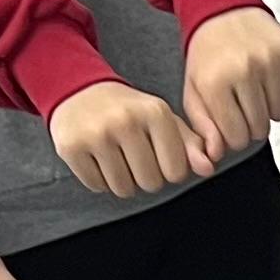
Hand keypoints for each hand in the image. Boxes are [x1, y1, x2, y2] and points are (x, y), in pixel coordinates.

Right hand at [47, 78, 201, 197]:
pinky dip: (99, 179)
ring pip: (123, 189)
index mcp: (155, 111)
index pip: (175, 172)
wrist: (79, 91)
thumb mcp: (163, 120)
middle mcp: (126, 120)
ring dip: (122, 180)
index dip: (168, 170)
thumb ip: (191, 145)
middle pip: (150, 183)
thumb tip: (208, 168)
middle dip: (144, 176)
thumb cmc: (130, 111)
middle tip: (132, 154)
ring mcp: (97, 133)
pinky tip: (96, 157)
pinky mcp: (71, 146)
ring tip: (115, 155)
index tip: (157, 154)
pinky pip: (97, 186)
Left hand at [181, 6, 279, 173]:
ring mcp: (269, 59)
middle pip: (261, 129)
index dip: (235, 135)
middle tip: (242, 103)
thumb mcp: (194, 91)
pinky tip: (268, 76)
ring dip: (269, 108)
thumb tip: (215, 155)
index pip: (237, 139)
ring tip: (254, 89)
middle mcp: (243, 70)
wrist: (222, 11)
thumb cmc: (208, 54)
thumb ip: (204, 128)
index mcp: (215, 83)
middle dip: (252, 123)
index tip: (231, 122)